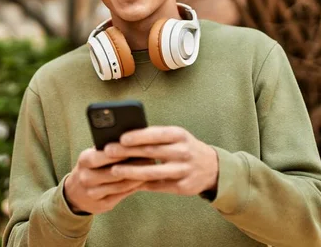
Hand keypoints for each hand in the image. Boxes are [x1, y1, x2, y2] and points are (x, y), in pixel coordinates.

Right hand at [64, 148, 144, 214]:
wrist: (75, 193)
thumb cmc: (91, 167)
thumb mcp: (93, 154)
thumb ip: (108, 147)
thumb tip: (132, 137)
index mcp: (84, 160)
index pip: (103, 155)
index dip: (121, 152)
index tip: (138, 146)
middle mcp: (86, 178)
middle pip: (114, 172)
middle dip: (134, 165)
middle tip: (151, 158)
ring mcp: (92, 193)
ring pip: (120, 185)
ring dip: (137, 177)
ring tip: (151, 169)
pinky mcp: (101, 205)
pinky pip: (121, 195)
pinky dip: (134, 187)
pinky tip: (143, 180)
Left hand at [104, 126, 218, 195]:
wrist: (212, 167)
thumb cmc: (185, 147)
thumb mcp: (176, 136)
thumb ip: (155, 137)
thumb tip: (125, 138)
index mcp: (179, 135)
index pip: (156, 134)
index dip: (138, 136)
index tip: (120, 138)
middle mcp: (182, 151)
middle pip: (151, 152)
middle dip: (127, 152)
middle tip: (108, 152)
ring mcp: (183, 170)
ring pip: (152, 172)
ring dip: (131, 171)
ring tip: (114, 170)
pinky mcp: (182, 187)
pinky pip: (158, 186)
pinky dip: (142, 185)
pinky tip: (127, 183)